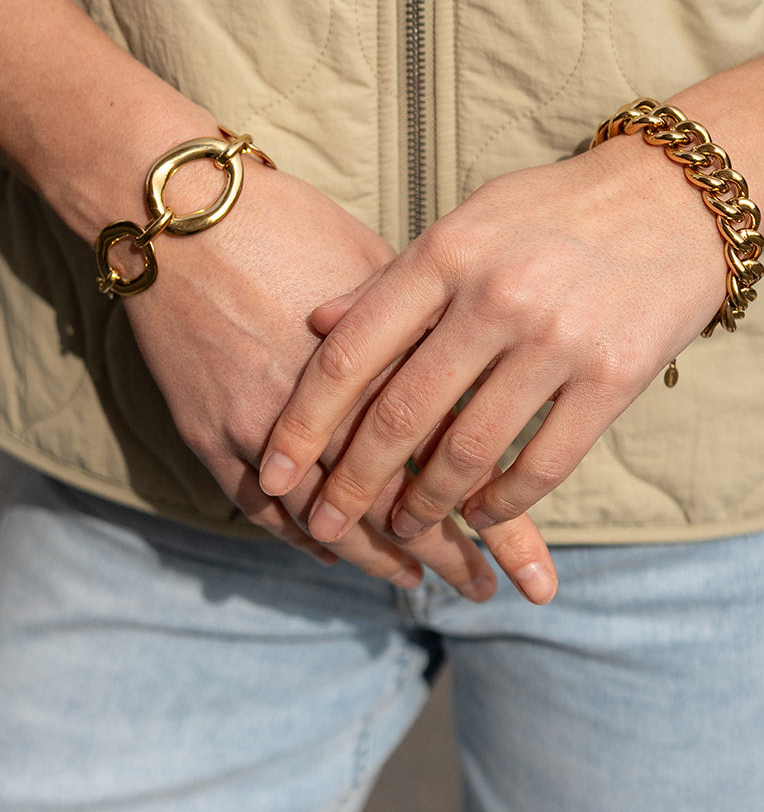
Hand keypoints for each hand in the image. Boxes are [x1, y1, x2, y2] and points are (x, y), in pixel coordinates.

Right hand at [121, 159, 510, 598]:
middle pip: (399, 505)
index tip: (534, 569)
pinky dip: (303, 538)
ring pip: (331, 521)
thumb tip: (484, 369)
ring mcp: (263, 431)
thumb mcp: (378, 268)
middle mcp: (329, 412)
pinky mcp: (210, 436)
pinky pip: (262, 511)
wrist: (180, 218)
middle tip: (490, 593)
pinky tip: (337, 555)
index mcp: (385, 367)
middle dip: (450, 557)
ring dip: (380, 559)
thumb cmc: (291, 227)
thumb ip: (427, 329)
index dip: (499, 522)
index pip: (454, 467)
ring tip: (422, 585)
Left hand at [259, 136, 726, 594]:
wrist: (677, 197)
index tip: (274, 472)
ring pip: (468, 451)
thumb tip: (315, 324)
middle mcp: (495, 297)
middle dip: (352, 484)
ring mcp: (556, 340)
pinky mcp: (614, 377)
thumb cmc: (557, 211)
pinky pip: (543, 463)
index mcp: (447, 253)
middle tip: (325, 524)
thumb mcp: (469, 222)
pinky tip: (483, 515)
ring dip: (426, 504)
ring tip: (404, 526)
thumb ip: (395, 278)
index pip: (352, 354)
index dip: (305, 423)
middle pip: (400, 415)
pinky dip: (504, 502)